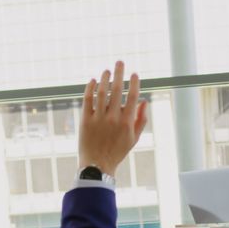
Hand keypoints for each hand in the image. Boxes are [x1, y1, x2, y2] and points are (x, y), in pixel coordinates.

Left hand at [78, 61, 148, 175]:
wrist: (97, 165)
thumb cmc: (117, 152)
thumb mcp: (134, 138)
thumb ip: (141, 119)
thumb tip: (143, 101)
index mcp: (126, 122)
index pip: (132, 97)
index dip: (134, 83)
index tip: (135, 73)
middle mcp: (113, 118)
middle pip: (117, 90)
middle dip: (119, 73)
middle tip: (119, 62)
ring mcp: (98, 119)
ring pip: (101, 92)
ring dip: (104, 78)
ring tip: (106, 70)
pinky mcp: (85, 120)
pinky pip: (87, 100)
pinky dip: (89, 88)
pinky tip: (92, 81)